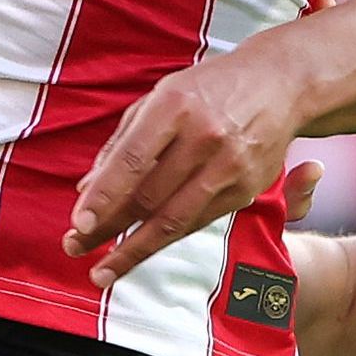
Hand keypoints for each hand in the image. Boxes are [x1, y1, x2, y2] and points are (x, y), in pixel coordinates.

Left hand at [65, 39, 311, 289]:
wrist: (280, 85)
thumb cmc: (210, 89)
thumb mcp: (161, 97)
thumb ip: (122, 143)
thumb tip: (87, 190)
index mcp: (175, 105)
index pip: (132, 160)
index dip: (104, 197)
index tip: (79, 225)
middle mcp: (204, 136)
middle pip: (149, 196)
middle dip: (108, 228)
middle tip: (75, 248)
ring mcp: (229, 165)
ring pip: (174, 219)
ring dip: (134, 250)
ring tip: (104, 270)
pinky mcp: (246, 189)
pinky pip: (197, 221)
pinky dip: (165, 238)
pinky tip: (141, 248)